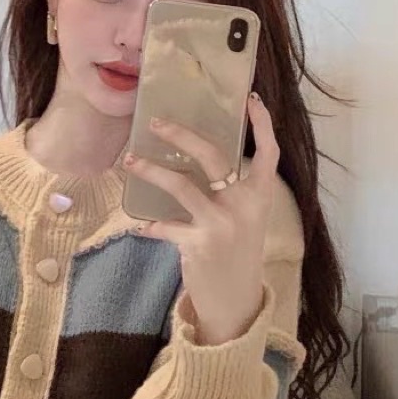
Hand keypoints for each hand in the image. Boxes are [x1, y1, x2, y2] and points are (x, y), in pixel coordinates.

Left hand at [124, 93, 278, 344]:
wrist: (236, 300)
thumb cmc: (237, 252)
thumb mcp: (246, 218)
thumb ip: (231, 191)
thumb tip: (196, 158)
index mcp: (260, 196)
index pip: (268, 153)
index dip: (262, 124)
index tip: (250, 98)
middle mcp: (244, 205)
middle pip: (213, 157)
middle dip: (182, 136)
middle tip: (155, 124)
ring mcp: (221, 224)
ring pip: (181, 185)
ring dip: (150, 171)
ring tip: (129, 162)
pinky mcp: (198, 244)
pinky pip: (164, 225)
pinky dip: (150, 224)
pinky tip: (141, 225)